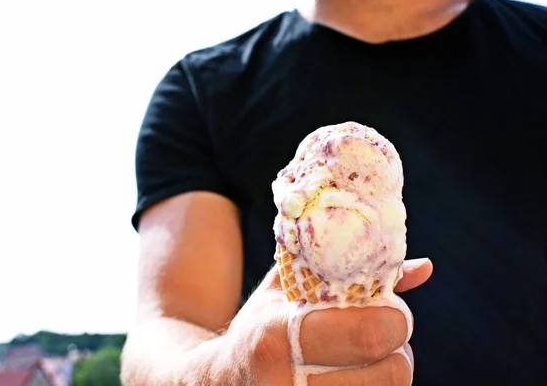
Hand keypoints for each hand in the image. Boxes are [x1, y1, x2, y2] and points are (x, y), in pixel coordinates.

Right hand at [212, 258, 432, 385]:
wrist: (218, 382)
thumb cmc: (258, 328)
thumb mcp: (286, 291)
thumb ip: (344, 271)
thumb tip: (423, 267)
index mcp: (279, 334)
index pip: (369, 334)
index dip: (396, 320)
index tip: (391, 312)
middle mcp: (286, 380)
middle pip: (390, 374)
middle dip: (400, 352)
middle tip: (386, 339)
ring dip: (390, 375)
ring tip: (370, 360)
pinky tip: (354, 377)